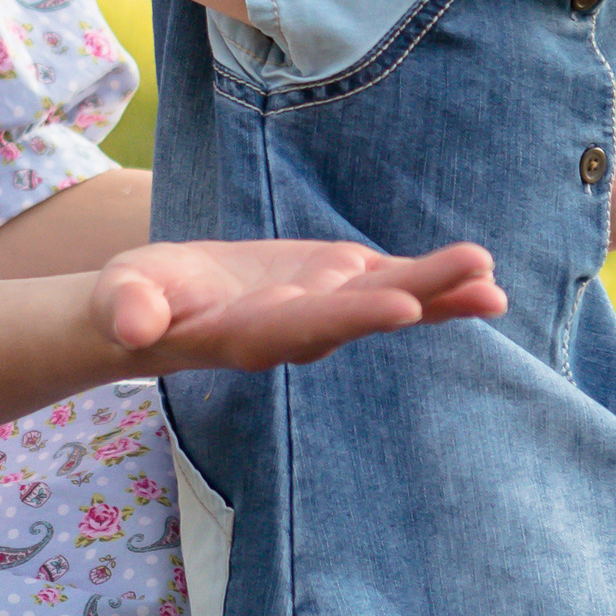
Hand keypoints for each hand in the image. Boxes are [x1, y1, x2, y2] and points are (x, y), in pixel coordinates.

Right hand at [93, 236, 505, 369]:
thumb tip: (128, 324)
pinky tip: (482, 280)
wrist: (158, 309)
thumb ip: (127, 308)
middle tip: (476, 284)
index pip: (306, 326)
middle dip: (418, 297)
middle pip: (364, 315)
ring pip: (387, 301)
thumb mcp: (121, 297)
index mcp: (248, 335)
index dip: (353, 316)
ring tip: (493, 283)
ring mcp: (321, 312)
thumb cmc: (131, 301)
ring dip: (441, 293)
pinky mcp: (333, 290)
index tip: (402, 305)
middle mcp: (297, 332)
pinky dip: (436, 286)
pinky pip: (392, 286)